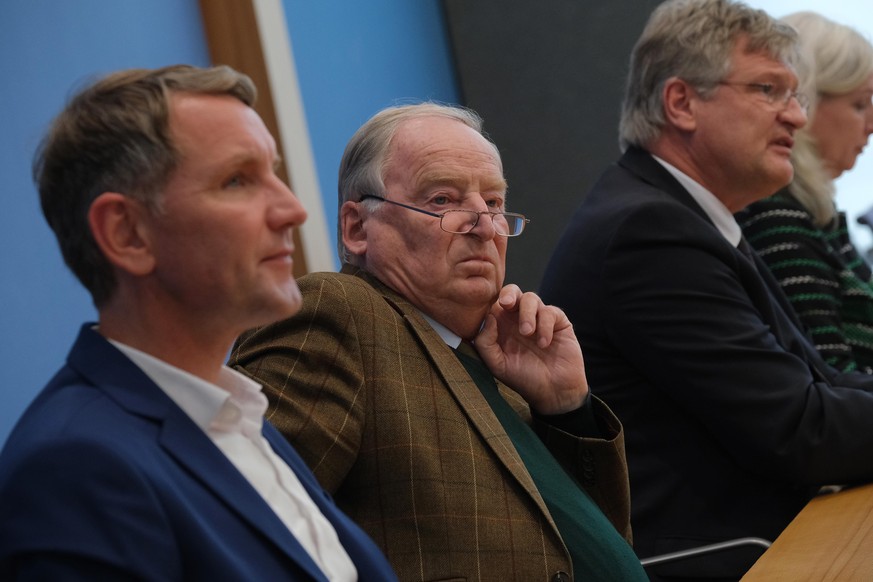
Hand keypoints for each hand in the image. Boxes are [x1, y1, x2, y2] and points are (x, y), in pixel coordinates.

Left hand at [473, 285, 587, 413]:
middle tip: (507, 304)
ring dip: (527, 313)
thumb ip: (485, 342)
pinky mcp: (558, 322)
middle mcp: (519, 320)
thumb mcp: (497, 365)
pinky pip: (550, 311)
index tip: (489, 312)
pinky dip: (545, 325)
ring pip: (531, 298)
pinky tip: (544, 343)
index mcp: (502, 327)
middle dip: (509, 294)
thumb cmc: (524, 379)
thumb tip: (488, 317)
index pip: (493, 304)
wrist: (555, 392)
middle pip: (512, 292)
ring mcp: (539, 319)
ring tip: (528, 333)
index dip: (489, 302)